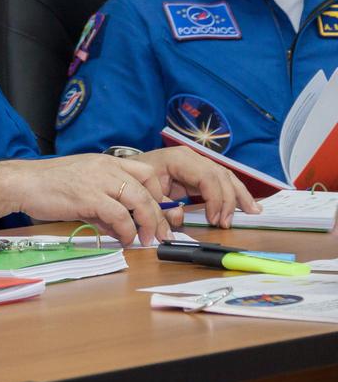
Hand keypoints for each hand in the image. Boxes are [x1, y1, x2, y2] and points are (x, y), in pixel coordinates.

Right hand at [8, 154, 173, 244]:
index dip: (158, 195)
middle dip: (158, 215)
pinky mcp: (89, 197)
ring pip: (139, 201)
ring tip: (145, 240)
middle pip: (147, 188)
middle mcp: (106, 168)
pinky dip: (126, 231)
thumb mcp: (81, 189)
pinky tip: (123, 240)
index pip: (146, 173)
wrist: (22, 183)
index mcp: (106, 162)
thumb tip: (117, 226)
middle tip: (160, 234)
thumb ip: (102, 204)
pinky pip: (119, 216)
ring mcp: (99, 181)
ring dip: (147, 224)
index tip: (158, 214)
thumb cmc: (46, 185)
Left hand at [129, 147, 259, 227]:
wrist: (129, 169)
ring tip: (253, 212)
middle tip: (227, 223)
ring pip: (226, 177)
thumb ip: (161, 205)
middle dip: (228, 201)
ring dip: (240, 196)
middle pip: (220, 176)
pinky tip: (249, 205)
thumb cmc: (136, 177)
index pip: (207, 177)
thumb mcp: (144, 190)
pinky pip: (223, 181)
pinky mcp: (201, 173)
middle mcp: (192, 158)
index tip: (214, 220)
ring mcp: (198, 164)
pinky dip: (235, 193)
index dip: (215, 199)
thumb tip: (179, 218)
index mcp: (178, 159)